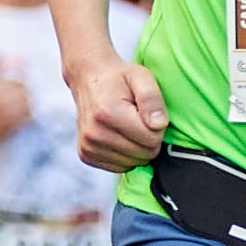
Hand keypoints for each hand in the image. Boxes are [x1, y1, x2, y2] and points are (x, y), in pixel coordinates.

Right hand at [66, 55, 166, 172]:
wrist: (88, 78)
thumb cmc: (119, 78)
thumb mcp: (141, 77)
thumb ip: (152, 99)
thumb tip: (159, 125)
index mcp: (108, 114)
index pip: (152, 140)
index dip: (157, 127)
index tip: (147, 113)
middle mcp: (94, 134)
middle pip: (143, 155)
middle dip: (148, 139)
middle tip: (139, 119)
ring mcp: (88, 147)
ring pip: (133, 164)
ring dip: (137, 148)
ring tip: (128, 126)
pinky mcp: (86, 155)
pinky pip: (120, 167)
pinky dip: (125, 155)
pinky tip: (119, 136)